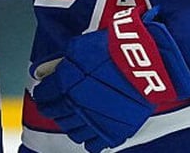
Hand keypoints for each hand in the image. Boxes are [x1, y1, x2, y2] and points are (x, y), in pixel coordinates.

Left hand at [32, 7, 189, 152]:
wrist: (146, 62)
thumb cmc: (115, 50)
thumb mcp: (79, 47)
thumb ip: (59, 63)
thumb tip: (42, 71)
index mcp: (64, 84)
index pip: (44, 96)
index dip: (43, 94)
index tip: (44, 94)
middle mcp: (75, 105)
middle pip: (56, 114)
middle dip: (53, 109)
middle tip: (55, 105)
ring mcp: (93, 121)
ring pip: (72, 131)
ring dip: (69, 124)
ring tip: (74, 116)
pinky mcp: (112, 132)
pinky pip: (92, 144)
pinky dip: (89, 139)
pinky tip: (90, 129)